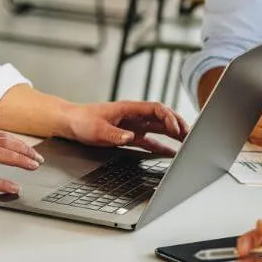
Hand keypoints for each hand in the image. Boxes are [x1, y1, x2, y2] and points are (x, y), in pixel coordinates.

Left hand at [64, 101, 188, 156]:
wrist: (70, 123)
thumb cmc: (82, 121)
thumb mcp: (96, 129)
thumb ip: (114, 134)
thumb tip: (131, 136)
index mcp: (129, 108)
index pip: (156, 109)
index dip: (168, 118)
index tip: (175, 129)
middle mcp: (134, 116)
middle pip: (163, 117)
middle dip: (178, 125)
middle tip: (191, 135)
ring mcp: (133, 125)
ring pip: (159, 128)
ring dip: (173, 135)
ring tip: (188, 143)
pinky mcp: (130, 135)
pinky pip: (150, 140)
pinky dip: (161, 146)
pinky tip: (171, 153)